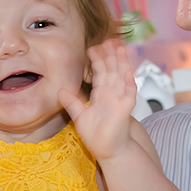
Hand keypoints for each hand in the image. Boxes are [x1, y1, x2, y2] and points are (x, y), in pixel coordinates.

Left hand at [57, 39, 136, 160]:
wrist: (110, 152)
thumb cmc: (98, 136)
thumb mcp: (80, 117)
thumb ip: (72, 103)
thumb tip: (61, 90)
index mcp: (102, 95)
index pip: (101, 73)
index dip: (98, 60)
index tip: (94, 47)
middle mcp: (112, 95)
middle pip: (113, 70)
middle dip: (111, 55)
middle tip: (109, 39)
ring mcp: (120, 100)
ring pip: (123, 77)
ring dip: (123, 63)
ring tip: (121, 47)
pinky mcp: (126, 109)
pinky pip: (130, 94)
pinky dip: (130, 83)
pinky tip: (129, 72)